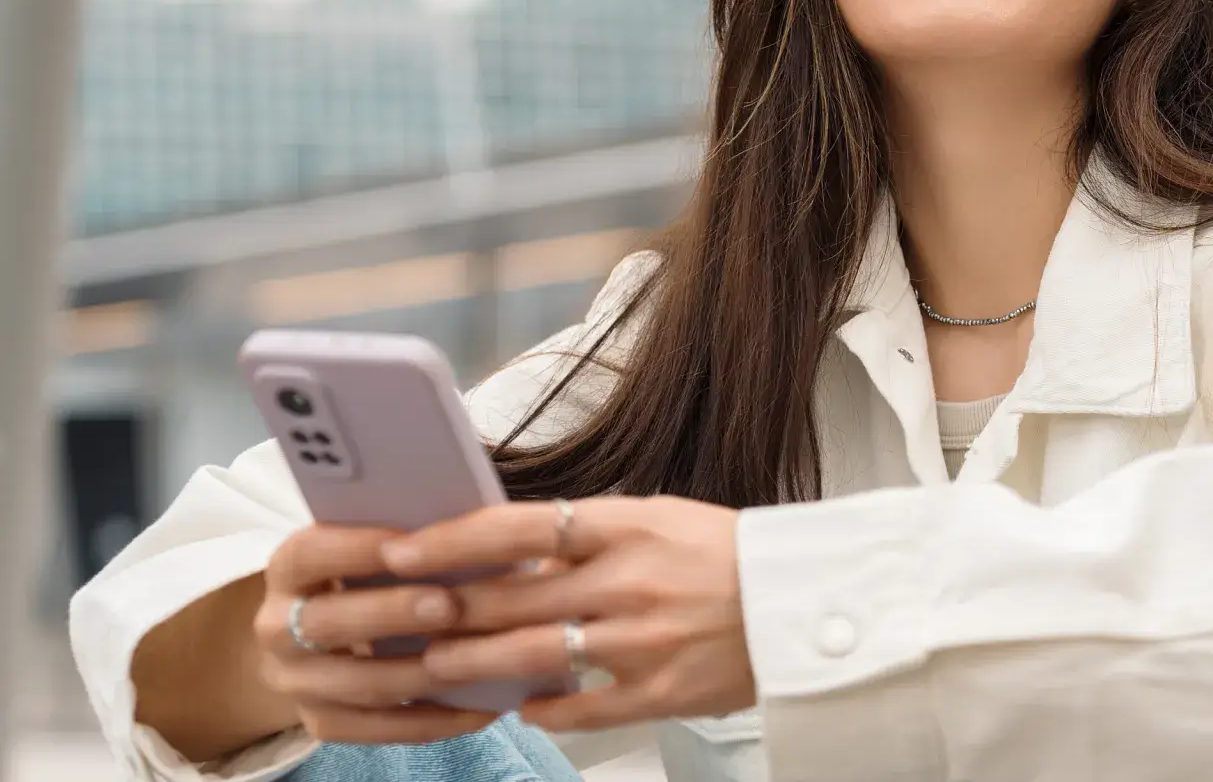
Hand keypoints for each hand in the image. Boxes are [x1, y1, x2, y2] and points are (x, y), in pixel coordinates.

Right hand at [255, 525, 495, 742]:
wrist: (319, 635)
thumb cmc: (366, 572)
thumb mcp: (366, 547)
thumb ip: (400, 541)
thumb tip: (461, 532)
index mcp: (287, 569)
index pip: (308, 555)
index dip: (356, 549)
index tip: (412, 540)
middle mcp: (277, 627)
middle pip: (328, 623)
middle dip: (392, 614)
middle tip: (449, 606)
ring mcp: (296, 682)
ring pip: (358, 683)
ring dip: (421, 673)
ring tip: (479, 659)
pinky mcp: (321, 722)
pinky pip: (376, 728)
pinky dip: (432, 720)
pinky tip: (480, 708)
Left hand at [381, 496, 754, 730]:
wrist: (802, 604)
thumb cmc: (728, 554)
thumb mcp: (660, 520)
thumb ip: (589, 536)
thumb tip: (513, 551)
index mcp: (630, 526)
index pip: (521, 526)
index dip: (455, 538)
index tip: (404, 549)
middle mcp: (629, 582)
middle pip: (512, 596)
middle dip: (444, 608)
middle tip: (396, 613)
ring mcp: (641, 641)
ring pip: (532, 654)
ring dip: (473, 662)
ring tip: (433, 664)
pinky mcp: (658, 692)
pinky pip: (579, 706)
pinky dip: (540, 706)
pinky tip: (516, 704)